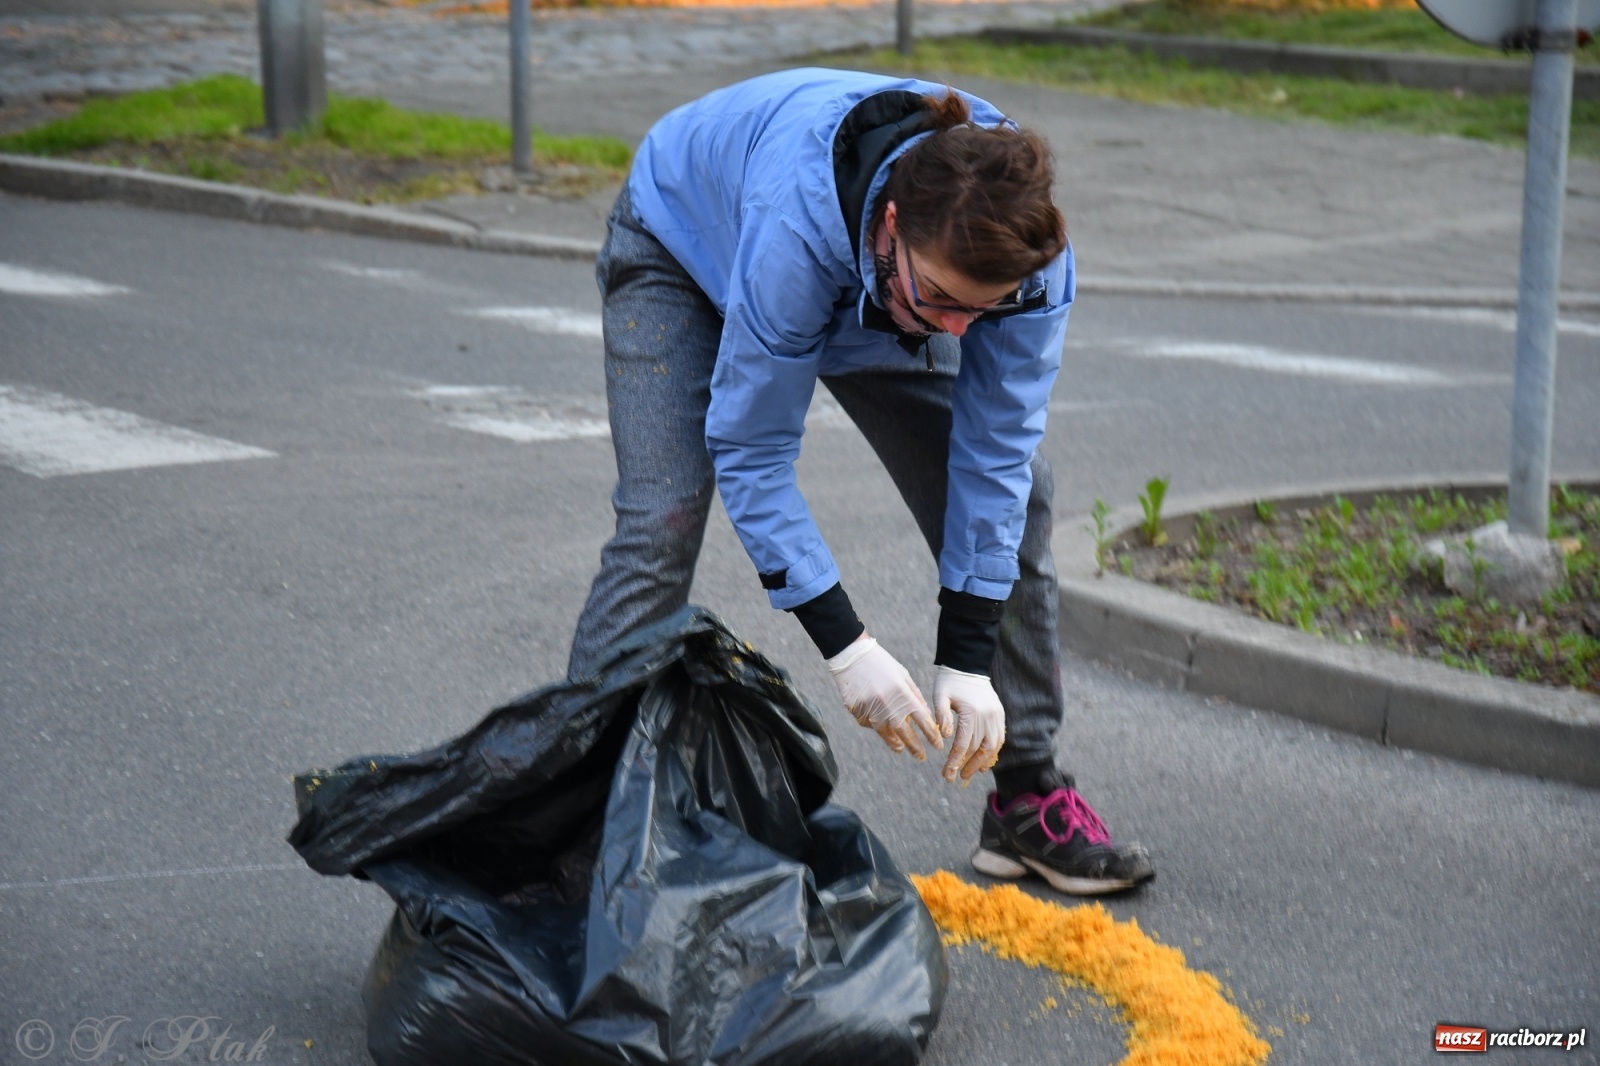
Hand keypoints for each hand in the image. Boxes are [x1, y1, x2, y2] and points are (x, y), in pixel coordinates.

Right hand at [826, 636, 945, 759]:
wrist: (852, 656)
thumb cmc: (882, 664)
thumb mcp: (903, 676)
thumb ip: (915, 697)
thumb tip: (924, 717)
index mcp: (903, 694)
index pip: (922, 721)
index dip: (931, 736)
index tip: (937, 746)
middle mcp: (887, 706)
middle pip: (905, 734)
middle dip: (915, 747)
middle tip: (921, 757)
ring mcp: (871, 711)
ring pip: (885, 733)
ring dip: (894, 742)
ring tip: (900, 748)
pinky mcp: (857, 713)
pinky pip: (869, 724)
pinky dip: (875, 723)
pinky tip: (875, 715)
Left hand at [933, 666, 1004, 782]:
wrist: (968, 665)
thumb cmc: (949, 682)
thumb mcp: (940, 696)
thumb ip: (941, 717)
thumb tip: (945, 738)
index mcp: (971, 713)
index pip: (963, 744)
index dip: (954, 761)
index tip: (947, 774)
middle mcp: (987, 716)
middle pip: (979, 749)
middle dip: (968, 766)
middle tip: (956, 778)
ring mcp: (996, 715)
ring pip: (992, 747)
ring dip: (982, 762)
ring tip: (970, 773)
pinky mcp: (1000, 714)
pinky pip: (999, 738)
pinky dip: (993, 752)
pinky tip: (985, 761)